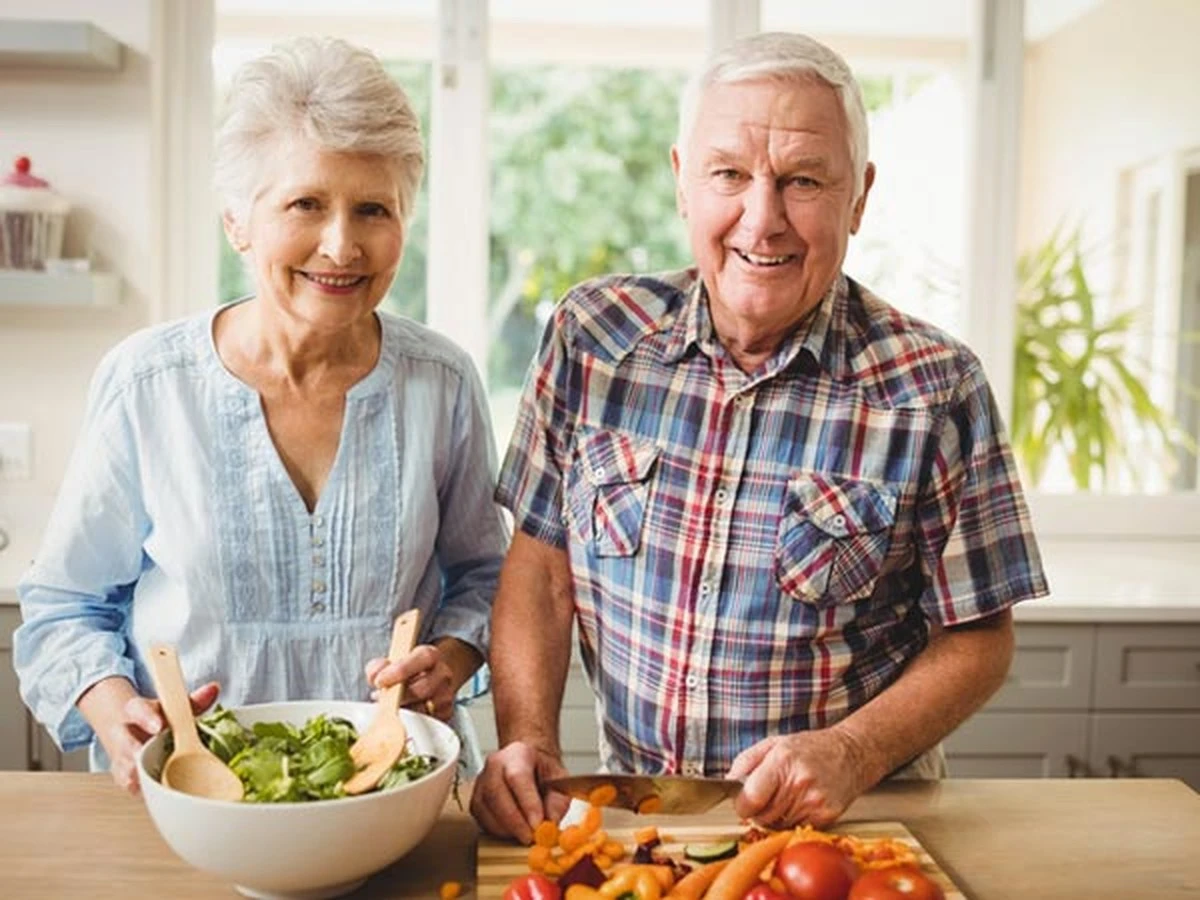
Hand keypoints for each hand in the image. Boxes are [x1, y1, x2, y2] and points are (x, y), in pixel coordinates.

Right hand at [88, 679, 219, 795]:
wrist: (128, 729)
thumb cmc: (156, 718)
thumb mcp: (171, 706)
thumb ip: (193, 701)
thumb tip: (214, 689)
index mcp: (135, 711)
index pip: (137, 710)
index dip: (147, 718)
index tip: (158, 725)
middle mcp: (124, 735)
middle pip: (126, 744)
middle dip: (137, 751)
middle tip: (150, 758)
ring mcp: (122, 758)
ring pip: (126, 770)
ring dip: (140, 776)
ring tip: (157, 782)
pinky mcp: (124, 778)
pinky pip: (132, 787)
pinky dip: (145, 792)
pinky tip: (160, 796)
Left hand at [365, 643, 455, 720]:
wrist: (429, 679)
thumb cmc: (407, 672)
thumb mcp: (391, 663)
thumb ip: (378, 667)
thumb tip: (375, 676)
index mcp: (431, 656)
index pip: (423, 658)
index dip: (401, 670)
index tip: (380, 681)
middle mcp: (443, 674)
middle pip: (424, 688)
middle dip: (399, 696)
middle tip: (381, 699)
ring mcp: (446, 695)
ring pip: (425, 708)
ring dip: (403, 711)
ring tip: (389, 707)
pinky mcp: (445, 714)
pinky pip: (426, 722)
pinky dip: (410, 722)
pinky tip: (401, 715)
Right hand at [469, 741, 570, 843]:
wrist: (529, 766)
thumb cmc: (542, 772)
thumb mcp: (560, 781)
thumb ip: (558, 802)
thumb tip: (550, 823)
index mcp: (518, 754)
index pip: (517, 777)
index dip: (527, 803)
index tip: (538, 824)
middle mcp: (494, 765)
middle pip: (496, 793)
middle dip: (515, 821)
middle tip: (531, 838)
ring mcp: (481, 783)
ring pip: (486, 809)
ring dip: (506, 829)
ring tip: (525, 835)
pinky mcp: (476, 801)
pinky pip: (482, 820)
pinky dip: (498, 832)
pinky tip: (514, 832)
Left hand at [727, 727, 870, 827]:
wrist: (851, 754)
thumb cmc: (811, 747)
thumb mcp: (775, 743)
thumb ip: (747, 760)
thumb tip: (728, 780)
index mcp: (782, 761)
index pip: (751, 798)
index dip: (742, 805)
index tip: (744, 803)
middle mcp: (798, 782)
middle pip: (763, 816)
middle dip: (758, 811)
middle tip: (766, 799)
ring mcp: (814, 801)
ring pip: (778, 826)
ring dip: (776, 818)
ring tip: (786, 798)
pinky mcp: (827, 815)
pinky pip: (797, 829)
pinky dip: (793, 822)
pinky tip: (800, 805)